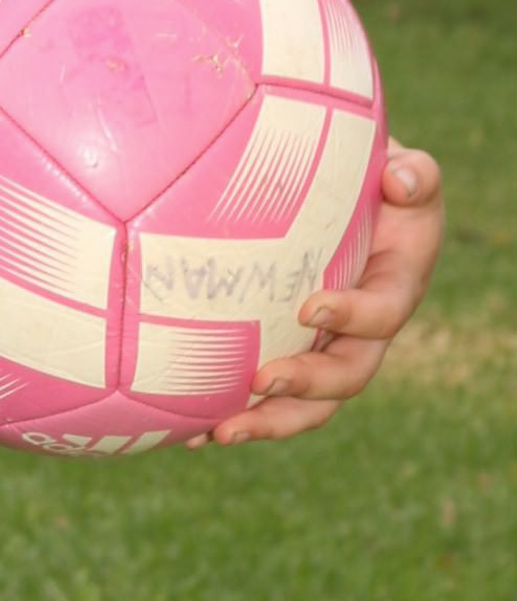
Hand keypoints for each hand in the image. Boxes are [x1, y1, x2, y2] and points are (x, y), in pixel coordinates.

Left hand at [193, 141, 445, 447]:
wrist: (340, 193)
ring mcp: (324, 347)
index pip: (384, 311)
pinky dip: (230, 415)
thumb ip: (412, 173)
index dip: (354, 316)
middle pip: (346, 376)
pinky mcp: (287, 353)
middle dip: (305, 387)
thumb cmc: (365, 173)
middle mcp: (364, 329)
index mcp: (396, 284)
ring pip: (305, 403)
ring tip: (217, 433)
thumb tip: (401, 177)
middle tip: (260, 382)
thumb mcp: (399, 167)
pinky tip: (187, 432)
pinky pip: (263, 396)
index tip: (310, 307)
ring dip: (265, 422)